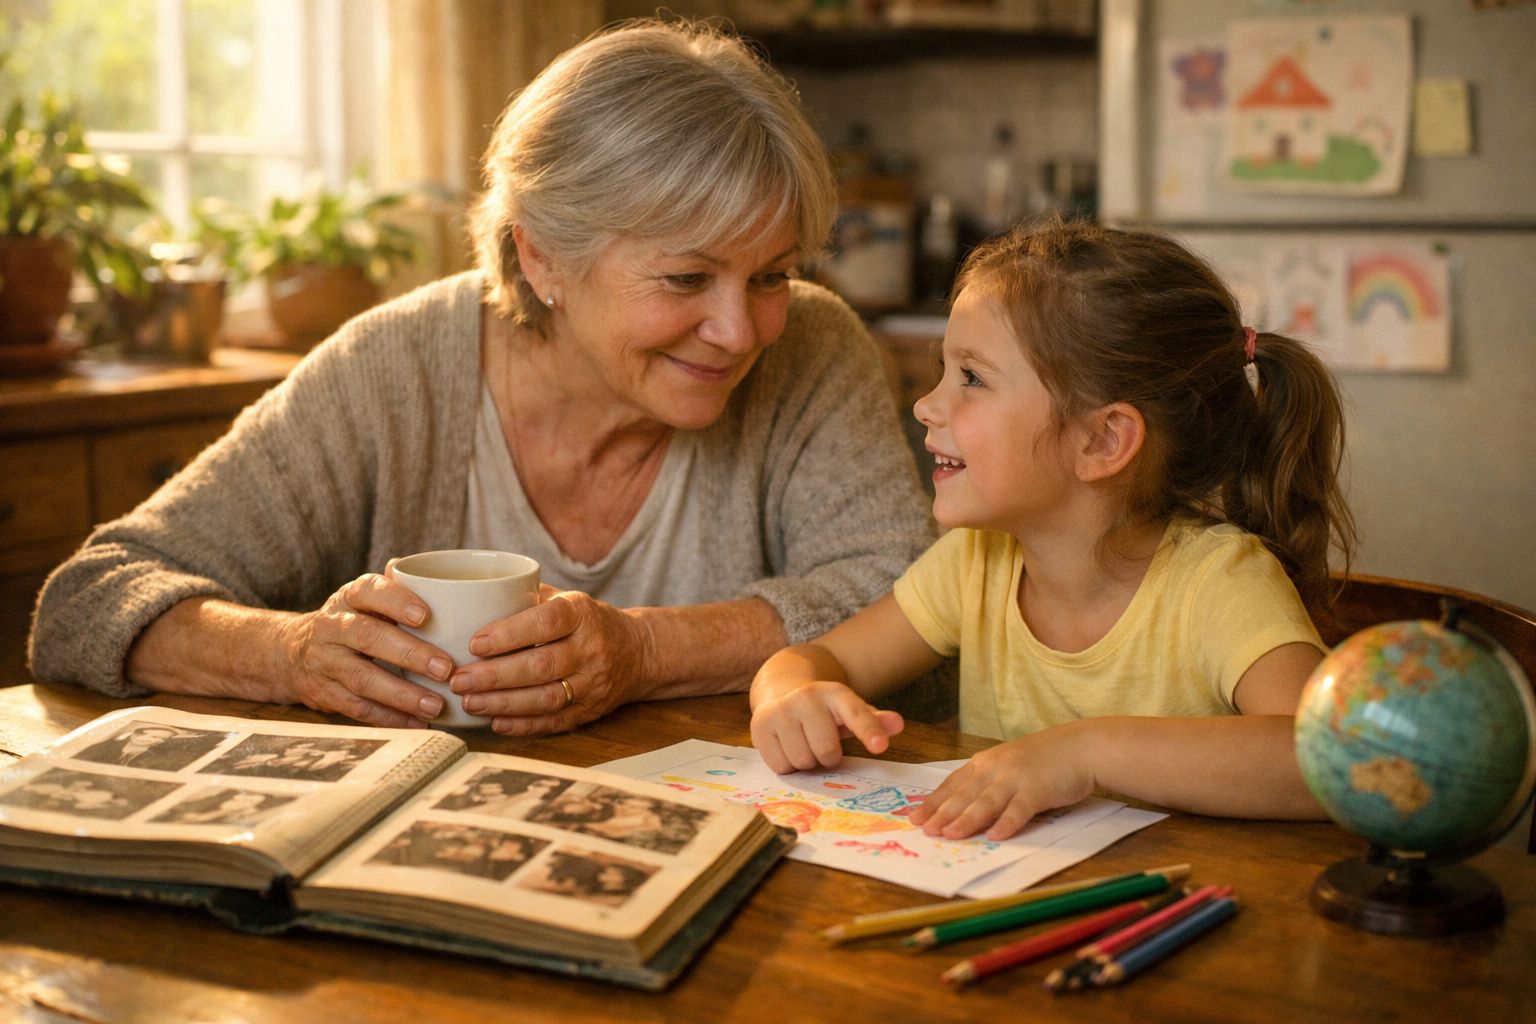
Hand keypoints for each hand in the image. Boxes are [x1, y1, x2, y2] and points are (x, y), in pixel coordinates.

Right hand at [273, 571, 456, 727]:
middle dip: (410, 654)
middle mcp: (332, 626)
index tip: (426, 616)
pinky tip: (418, 722)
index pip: (369, 591)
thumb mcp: (367, 599)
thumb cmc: (351, 621)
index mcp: (349, 597)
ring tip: (436, 704)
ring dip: (402, 694)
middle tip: (446, 668)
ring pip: (363, 678)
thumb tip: (438, 580)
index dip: (396, 602)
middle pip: (368, 637)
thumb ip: (400, 590)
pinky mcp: (325, 694)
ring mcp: (325, 662)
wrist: (292, 652)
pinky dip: (389, 717)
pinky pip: (358, 708)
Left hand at [447, 585, 652, 735]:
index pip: (545, 623)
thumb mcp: (565, 598)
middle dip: (495, 676)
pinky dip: (523, 724)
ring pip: (546, 698)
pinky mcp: (591, 710)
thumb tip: (472, 600)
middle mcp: (591, 648)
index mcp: (582, 613)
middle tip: (459, 679)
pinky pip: (555, 721)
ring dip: (504, 703)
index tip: (475, 643)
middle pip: (541, 666)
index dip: (509, 634)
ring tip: (469, 702)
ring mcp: (593, 682)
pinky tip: (495, 722)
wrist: (637, 651)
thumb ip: (525, 597)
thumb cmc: (586, 621)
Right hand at [750, 677, 903, 773]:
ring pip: (802, 761)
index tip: (880, 746)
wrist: (780, 690)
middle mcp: (806, 698)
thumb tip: (898, 724)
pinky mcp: (759, 726)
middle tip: (823, 746)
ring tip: (804, 744)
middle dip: (828, 757)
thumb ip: (873, 721)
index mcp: (836, 695)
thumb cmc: (823, 711)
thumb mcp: (849, 711)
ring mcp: (781, 711)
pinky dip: (787, 764)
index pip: (856, 714)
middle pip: (826, 751)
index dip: (869, 731)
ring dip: (807, 761)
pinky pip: (781, 766)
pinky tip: (786, 747)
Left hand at [907, 724, 1095, 840]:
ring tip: (950, 835)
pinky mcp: (1037, 789)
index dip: (934, 802)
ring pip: (986, 801)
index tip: (916, 817)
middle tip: (926, 830)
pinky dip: (1007, 822)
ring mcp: (1015, 778)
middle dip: (942, 813)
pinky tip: (996, 836)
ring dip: (967, 819)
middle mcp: (995, 769)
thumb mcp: (1008, 765)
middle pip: (964, 794)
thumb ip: (989, 782)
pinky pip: (1019, 808)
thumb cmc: (1044, 759)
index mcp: (985, 763)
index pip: (953, 784)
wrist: (1079, 747)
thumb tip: (966, 807)